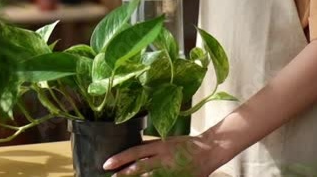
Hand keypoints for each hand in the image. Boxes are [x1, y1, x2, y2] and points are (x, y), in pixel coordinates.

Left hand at [103, 135, 223, 176]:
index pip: (136, 151)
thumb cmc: (187, 145)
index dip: (120, 158)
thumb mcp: (166, 141)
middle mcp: (164, 158)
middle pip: (140, 168)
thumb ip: (151, 148)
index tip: (106, 164)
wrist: (209, 151)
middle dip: (124, 174)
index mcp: (161, 146)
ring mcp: (171, 171)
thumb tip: (133, 153)